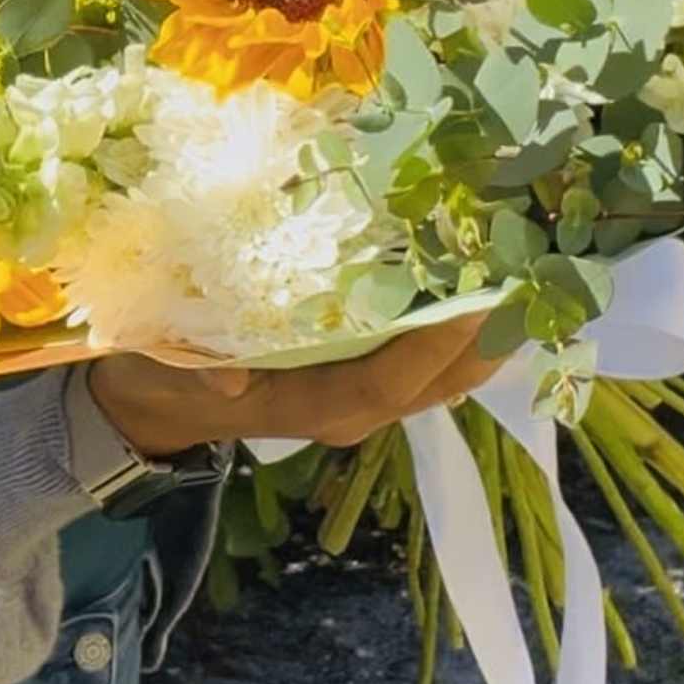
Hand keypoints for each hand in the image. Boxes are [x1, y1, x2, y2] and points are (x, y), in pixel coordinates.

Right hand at [85, 315, 502, 459]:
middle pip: (434, 382)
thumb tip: (232, 374)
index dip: (433, 348)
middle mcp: (348, 408)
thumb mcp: (164, 367)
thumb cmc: (161, 374)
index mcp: (310, 406)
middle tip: (532, 276)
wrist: (151, 403)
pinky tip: (481, 284)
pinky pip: (421, 359)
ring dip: (483, 334)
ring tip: (528, 277)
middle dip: (485, 338)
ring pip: (438, 376)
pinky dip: (456, 329)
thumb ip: (198, 370)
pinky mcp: (355, 375)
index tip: (477, 300)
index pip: (387, 381)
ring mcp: (355, 393)